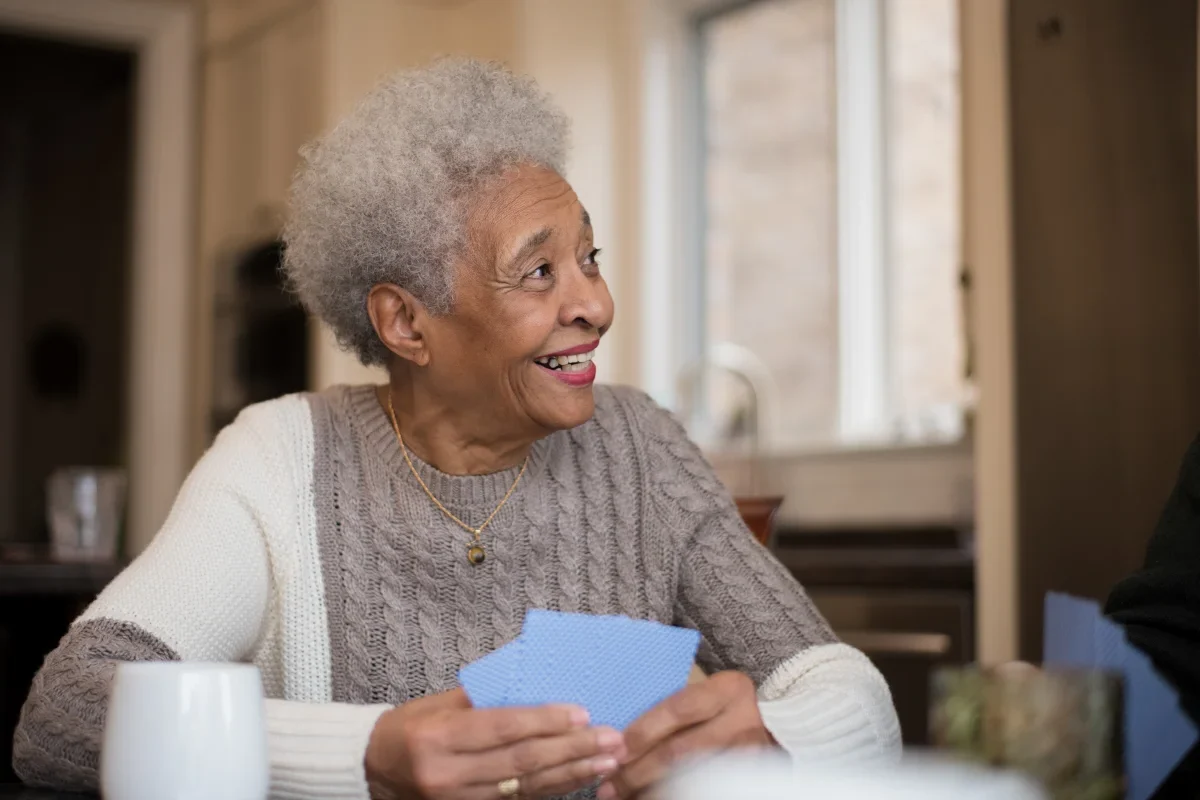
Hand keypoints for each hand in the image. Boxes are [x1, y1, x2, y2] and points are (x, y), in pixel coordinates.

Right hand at [365, 688, 625, 799]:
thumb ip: (486, 696)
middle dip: (572, 750)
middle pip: (521, 761)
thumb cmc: (411, 726)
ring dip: (572, 774)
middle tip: (610, 739)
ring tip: (607, 761)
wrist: (374, 768)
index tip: (583, 713)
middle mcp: (447, 774)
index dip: (545, 721)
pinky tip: (579, 779)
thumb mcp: (441, 702)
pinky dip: (552, 790)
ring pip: (526, 788)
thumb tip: (539, 679)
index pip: (503, 727)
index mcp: (438, 737)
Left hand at [597, 671, 772, 799]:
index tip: (616, 750)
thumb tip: (618, 741)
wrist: (772, 725)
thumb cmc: (723, 709)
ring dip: (650, 790)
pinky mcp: (748, 779)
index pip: (677, 710)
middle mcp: (743, 721)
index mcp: (728, 690)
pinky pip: (704, 791)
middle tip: (609, 785)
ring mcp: (749, 753)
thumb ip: (672, 713)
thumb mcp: (705, 697)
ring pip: (690, 778)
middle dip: (638, 770)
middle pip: (680, 750)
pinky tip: (649, 798)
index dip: (643, 732)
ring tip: (623, 796)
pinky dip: (672, 796)